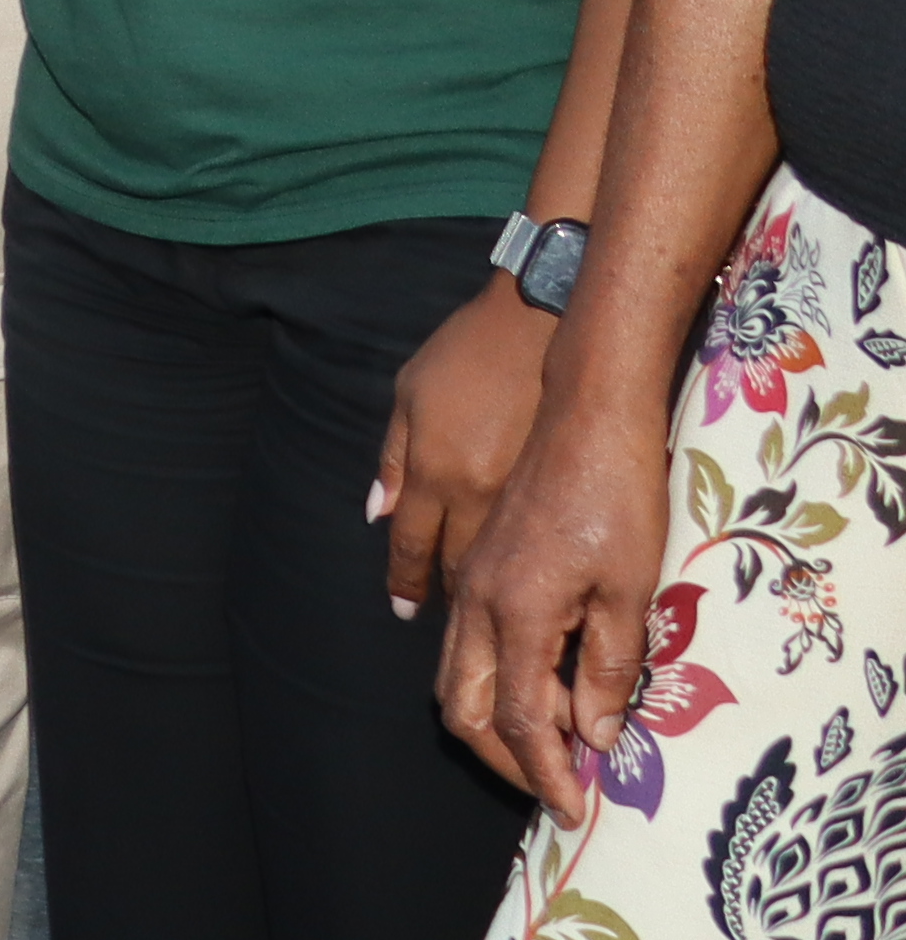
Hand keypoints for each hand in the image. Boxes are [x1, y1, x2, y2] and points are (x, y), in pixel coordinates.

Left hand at [376, 276, 561, 621]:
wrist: (543, 322)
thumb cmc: (468, 352)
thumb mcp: (411, 394)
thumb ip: (394, 459)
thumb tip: (378, 513)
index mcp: (434, 470)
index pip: (412, 544)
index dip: (406, 582)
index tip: (403, 611)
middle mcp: (475, 493)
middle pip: (456, 565)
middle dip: (445, 594)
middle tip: (442, 617)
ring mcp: (523, 494)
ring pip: (503, 562)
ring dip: (488, 591)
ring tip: (482, 611)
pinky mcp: (562, 489)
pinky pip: (538, 543)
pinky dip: (526, 566)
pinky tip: (524, 578)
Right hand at [443, 378, 678, 821]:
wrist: (586, 415)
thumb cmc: (618, 497)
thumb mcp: (631, 590)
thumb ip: (610, 668)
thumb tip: (598, 736)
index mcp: (516, 615)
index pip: (521, 720)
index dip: (545, 773)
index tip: (572, 809)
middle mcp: (476, 606)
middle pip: (463, 709)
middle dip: (505, 760)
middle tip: (555, 786)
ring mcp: (471, 586)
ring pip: (453, 678)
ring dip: (493, 724)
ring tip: (549, 745)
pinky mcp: (479, 568)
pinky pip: (464, 645)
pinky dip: (492, 683)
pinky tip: (538, 684)